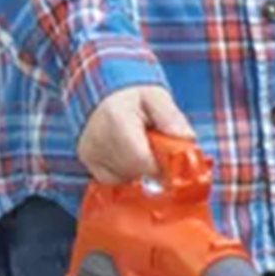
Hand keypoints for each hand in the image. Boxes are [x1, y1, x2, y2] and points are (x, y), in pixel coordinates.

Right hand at [78, 85, 192, 184]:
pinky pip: (114, 180)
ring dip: (139, 167)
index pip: (143, 160)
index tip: (169, 155)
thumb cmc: (134, 97)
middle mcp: (98, 138)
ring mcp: (90, 152)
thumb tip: (186, 137)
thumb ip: (171, 117)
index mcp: (116, 119)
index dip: (161, 163)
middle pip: (135, 171)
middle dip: (152, 163)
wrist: (106, 95)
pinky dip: (126, 171)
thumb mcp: (157, 97)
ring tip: (139, 145)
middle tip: (154, 145)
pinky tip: (127, 154)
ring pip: (126, 177)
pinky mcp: (87, 161)